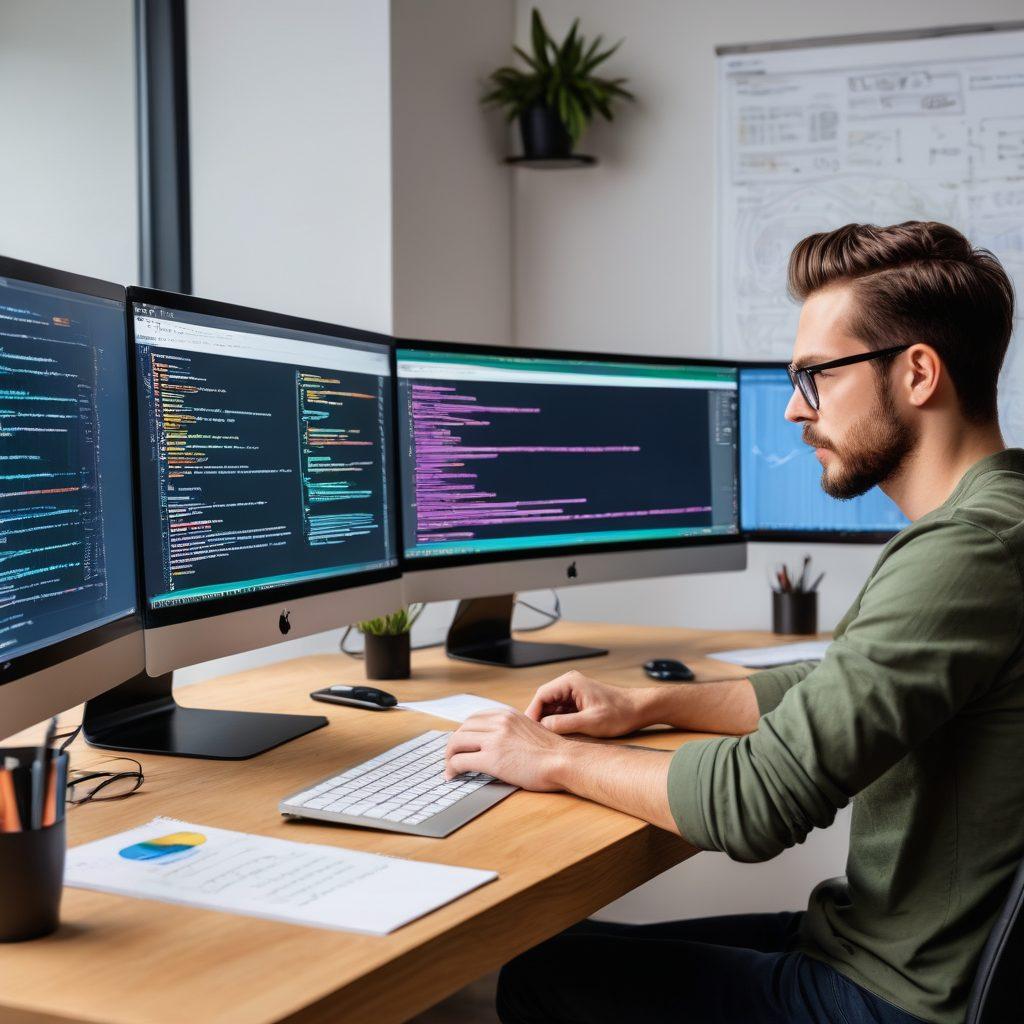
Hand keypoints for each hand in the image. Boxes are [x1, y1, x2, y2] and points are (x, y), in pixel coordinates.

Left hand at [444, 709, 571, 790]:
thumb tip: (498, 742)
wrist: (563, 761)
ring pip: (456, 742)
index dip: (464, 732)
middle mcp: (499, 722)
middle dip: (453, 744)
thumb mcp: (529, 730)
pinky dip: (452, 768)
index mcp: (507, 715)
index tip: (461, 744)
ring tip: (450, 768)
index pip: (474, 719)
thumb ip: (512, 730)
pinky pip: (460, 760)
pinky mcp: (492, 759)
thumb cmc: (552, 752)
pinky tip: (452, 776)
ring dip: (449, 756)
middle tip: (452, 757)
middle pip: (462, 729)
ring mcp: (494, 739)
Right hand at [524, 671, 648, 737]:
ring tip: (544, 738)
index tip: (530, 730)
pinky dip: (556, 721)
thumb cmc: (620, 713)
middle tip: (534, 737)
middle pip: (544, 700)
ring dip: (547, 720)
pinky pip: (560, 710)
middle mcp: (569, 683)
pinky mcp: (578, 700)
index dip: (532, 713)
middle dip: (538, 718)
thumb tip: (543, 726)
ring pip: (551, 706)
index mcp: (570, 682)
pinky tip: (557, 734)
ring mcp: (573, 691)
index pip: (541, 695)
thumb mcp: (590, 722)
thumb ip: (564, 724)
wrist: (639, 709)